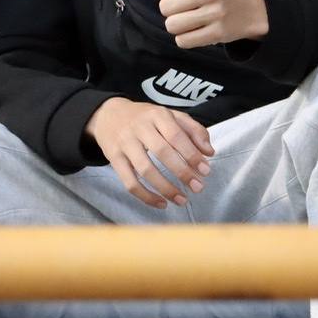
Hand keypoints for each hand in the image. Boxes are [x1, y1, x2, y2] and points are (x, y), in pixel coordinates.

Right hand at [85, 97, 214, 208]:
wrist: (107, 115)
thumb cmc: (146, 118)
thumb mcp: (170, 115)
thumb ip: (193, 130)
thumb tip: (209, 152)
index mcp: (156, 115)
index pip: (176, 135)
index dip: (191, 154)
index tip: (205, 171)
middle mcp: (139, 127)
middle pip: (162, 152)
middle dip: (182, 172)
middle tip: (198, 188)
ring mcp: (124, 143)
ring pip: (145, 169)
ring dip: (166, 188)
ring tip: (182, 200)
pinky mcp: (113, 158)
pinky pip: (129, 182)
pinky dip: (145, 196)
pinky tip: (161, 203)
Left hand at [154, 0, 268, 48]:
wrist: (249, 9)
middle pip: (164, 9)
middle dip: (172, 9)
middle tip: (188, 5)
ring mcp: (216, 14)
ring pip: (172, 26)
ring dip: (178, 25)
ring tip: (193, 17)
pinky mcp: (217, 35)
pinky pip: (183, 41)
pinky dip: (186, 38)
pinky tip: (199, 29)